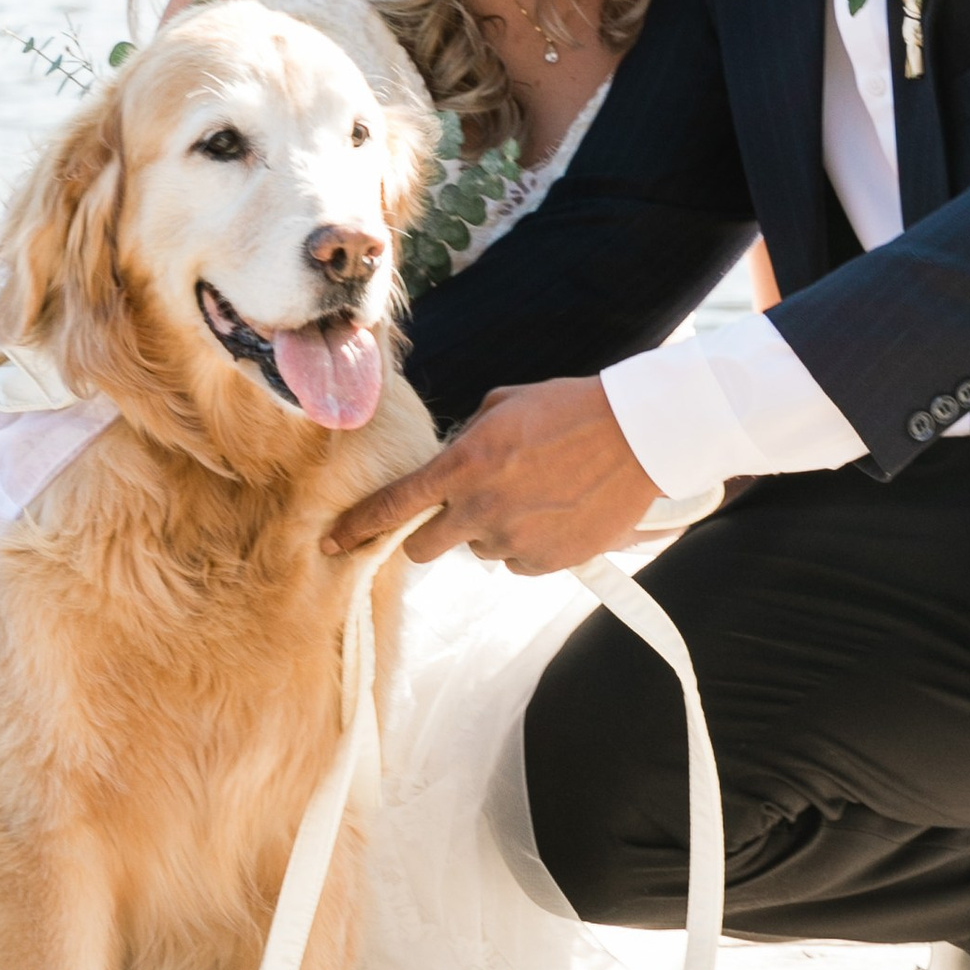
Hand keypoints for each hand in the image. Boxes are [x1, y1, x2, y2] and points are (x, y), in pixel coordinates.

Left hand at [327, 377, 658, 572]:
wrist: (637, 435)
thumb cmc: (568, 410)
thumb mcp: (503, 407)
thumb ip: (466, 442)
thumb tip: (451, 468)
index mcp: (463, 466)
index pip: (393, 507)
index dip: (356, 529)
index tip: (332, 545)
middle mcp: (482, 510)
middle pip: (424, 549)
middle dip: (430, 536)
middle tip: (457, 513)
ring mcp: (515, 541)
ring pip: (479, 551)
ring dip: (491, 532)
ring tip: (534, 495)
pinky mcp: (548, 562)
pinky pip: (519, 562)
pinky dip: (528, 544)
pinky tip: (555, 513)